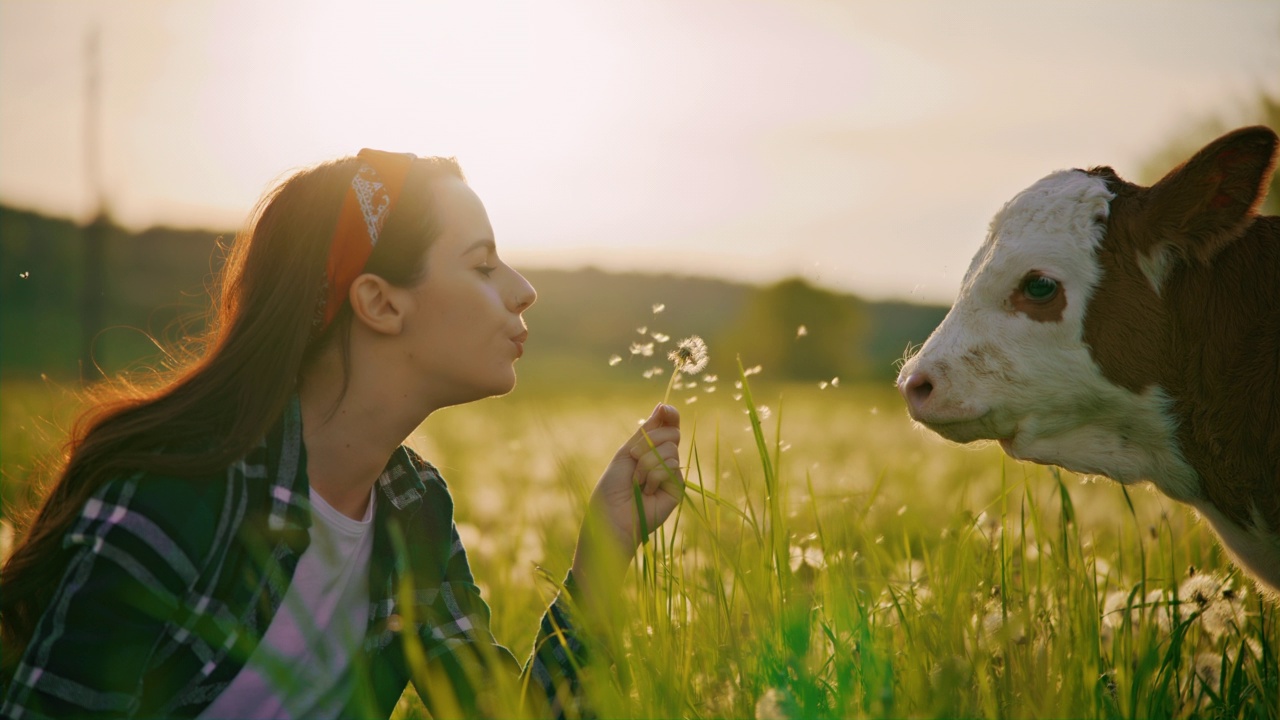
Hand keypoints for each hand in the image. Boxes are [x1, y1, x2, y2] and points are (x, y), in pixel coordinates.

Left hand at [571, 404, 683, 599]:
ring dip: (647, 464)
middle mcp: (664, 460)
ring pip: (671, 450)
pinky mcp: (677, 489)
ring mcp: (672, 475)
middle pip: (672, 433)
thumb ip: (646, 432)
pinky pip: (671, 468)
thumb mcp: (626, 453)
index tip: (665, 410)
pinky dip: (654, 476)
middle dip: (649, 443)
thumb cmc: (612, 489)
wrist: (611, 518)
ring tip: (637, 482)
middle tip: (634, 460)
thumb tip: (663, 406)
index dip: (670, 415)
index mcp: (650, 449)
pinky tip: (647, 491)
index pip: (667, 426)